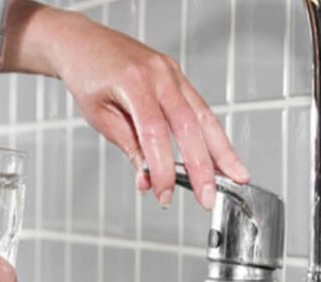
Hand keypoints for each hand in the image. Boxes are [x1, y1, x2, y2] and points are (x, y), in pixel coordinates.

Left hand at [46, 12, 249, 209]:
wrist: (84, 43)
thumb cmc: (86, 76)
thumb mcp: (99, 115)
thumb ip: (128, 145)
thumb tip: (148, 178)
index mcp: (134, 83)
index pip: (154, 133)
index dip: (163, 168)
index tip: (164, 193)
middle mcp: (159, 74)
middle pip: (188, 126)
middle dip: (202, 167)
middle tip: (207, 198)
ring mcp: (171, 73)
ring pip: (204, 115)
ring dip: (222, 150)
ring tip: (236, 177)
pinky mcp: (176, 76)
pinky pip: (199, 107)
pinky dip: (212, 133)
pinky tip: (222, 154)